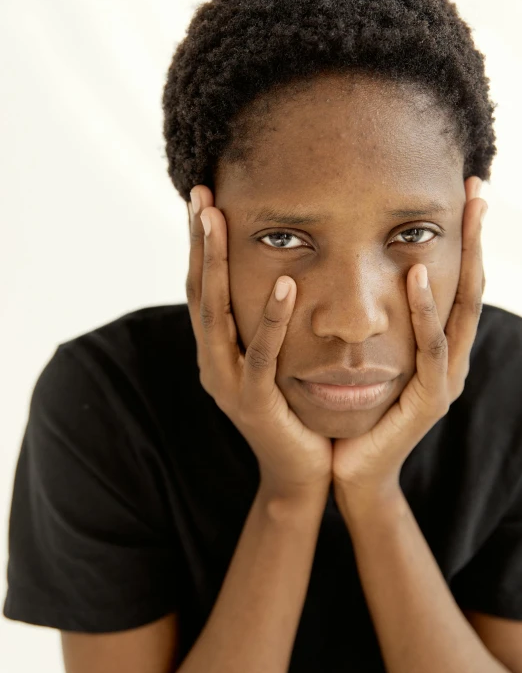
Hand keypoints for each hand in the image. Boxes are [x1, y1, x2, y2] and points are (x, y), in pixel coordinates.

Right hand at [186, 185, 332, 503]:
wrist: (301, 475)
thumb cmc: (294, 412)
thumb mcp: (275, 362)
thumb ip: (267, 325)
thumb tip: (284, 272)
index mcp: (217, 351)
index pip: (202, 290)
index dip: (198, 246)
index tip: (202, 201)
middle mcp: (212, 363)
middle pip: (198, 294)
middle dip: (197, 244)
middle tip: (199, 197)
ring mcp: (228, 384)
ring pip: (215, 316)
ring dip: (214, 266)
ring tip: (218, 222)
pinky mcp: (255, 403)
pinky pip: (261, 356)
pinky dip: (272, 319)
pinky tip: (287, 284)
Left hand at [331, 176, 487, 513]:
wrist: (351, 468)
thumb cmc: (356, 409)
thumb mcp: (370, 355)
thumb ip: (376, 321)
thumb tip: (354, 270)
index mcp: (438, 346)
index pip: (456, 283)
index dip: (464, 240)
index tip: (463, 193)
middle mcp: (451, 359)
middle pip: (470, 288)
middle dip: (476, 239)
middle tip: (478, 190)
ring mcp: (446, 380)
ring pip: (460, 311)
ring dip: (465, 261)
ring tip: (464, 216)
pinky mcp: (432, 400)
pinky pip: (431, 348)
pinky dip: (427, 310)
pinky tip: (420, 275)